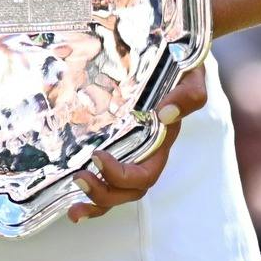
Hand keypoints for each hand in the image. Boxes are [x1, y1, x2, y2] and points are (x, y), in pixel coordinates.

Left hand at [67, 67, 209, 221]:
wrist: (174, 54)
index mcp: (161, 143)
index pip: (146, 174)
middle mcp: (146, 153)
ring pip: (118, 192)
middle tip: (79, 178)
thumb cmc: (181, 69)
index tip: (97, 156)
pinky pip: (106, 178)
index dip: (122, 175)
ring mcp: (130, 151)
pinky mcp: (114, 144)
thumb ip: (187, 95)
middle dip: (105, 193)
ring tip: (73, 206)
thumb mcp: (191, 77)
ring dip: (96, 201)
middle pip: (130, 191)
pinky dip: (90, 195)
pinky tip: (69, 201)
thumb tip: (166, 115)